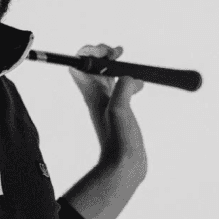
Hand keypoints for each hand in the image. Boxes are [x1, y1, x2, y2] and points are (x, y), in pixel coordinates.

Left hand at [68, 44, 146, 168]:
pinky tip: (140, 84)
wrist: (124, 166)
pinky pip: (121, 89)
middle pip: (91, 67)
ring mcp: (108, 104)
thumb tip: (129, 77)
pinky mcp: (121, 112)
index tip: (106, 52)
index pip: (79, 65)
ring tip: (123, 57)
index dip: (88, 53)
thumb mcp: (120, 111)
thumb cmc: (119, 141)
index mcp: (92, 94)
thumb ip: (123, 90)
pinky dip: (128, 80)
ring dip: (113, 64)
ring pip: (106, 76)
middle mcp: (97, 96)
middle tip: (117, 52)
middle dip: (102, 54)